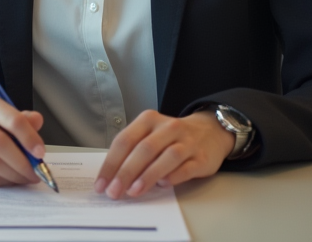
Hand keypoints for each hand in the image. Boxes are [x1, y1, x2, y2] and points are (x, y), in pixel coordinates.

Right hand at [0, 93, 46, 187]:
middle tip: (36, 173)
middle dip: (23, 163)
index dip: (30, 138)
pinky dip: (0, 181)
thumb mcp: (3, 114)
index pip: (13, 120)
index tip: (41, 154)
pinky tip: (9, 179)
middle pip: (0, 144)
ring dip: (13, 175)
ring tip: (25, 178)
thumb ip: (22, 120)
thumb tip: (37, 122)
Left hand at [95, 109, 233, 198]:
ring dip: (147, 176)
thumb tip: (111, 177)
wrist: (210, 131)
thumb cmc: (171, 137)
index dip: (111, 163)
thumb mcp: (150, 135)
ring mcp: (187, 142)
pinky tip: (162, 185)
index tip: (101, 183)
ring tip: (134, 191)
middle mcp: (168, 128)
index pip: (125, 140)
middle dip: (125, 172)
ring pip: (165, 157)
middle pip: (143, 149)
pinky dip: (172, 177)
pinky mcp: (202, 158)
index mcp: (149, 120)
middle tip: (114, 191)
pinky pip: (185, 168)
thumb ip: (133, 151)